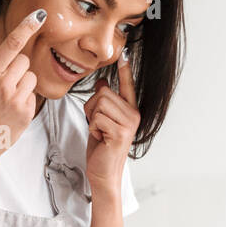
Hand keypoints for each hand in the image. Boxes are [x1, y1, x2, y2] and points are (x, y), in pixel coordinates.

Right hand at [0, 10, 45, 169]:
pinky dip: (24, 99)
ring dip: (21, 83)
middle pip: (24, 60)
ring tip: (5, 97)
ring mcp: (17, 100)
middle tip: (0, 82)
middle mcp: (4, 85)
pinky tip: (10, 109)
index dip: (27, 27)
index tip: (40, 15)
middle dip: (15, 67)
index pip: (12, 44)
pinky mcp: (27, 113)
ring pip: (30, 77)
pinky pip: (32, 95)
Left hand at [82, 47, 138, 194]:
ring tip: (98, 131)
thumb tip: (103, 83)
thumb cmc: (101, 149)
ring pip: (99, 103)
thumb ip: (104, 103)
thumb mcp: (101, 121)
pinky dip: (92, 127)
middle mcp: (133, 115)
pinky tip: (99, 138)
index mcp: (130, 111)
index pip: (127, 85)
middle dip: (92, 107)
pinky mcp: (120, 133)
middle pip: (104, 93)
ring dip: (91, 118)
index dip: (125, 69)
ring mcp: (128, 124)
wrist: (103, 174)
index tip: (125, 52)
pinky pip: (97, 117)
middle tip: (96, 124)